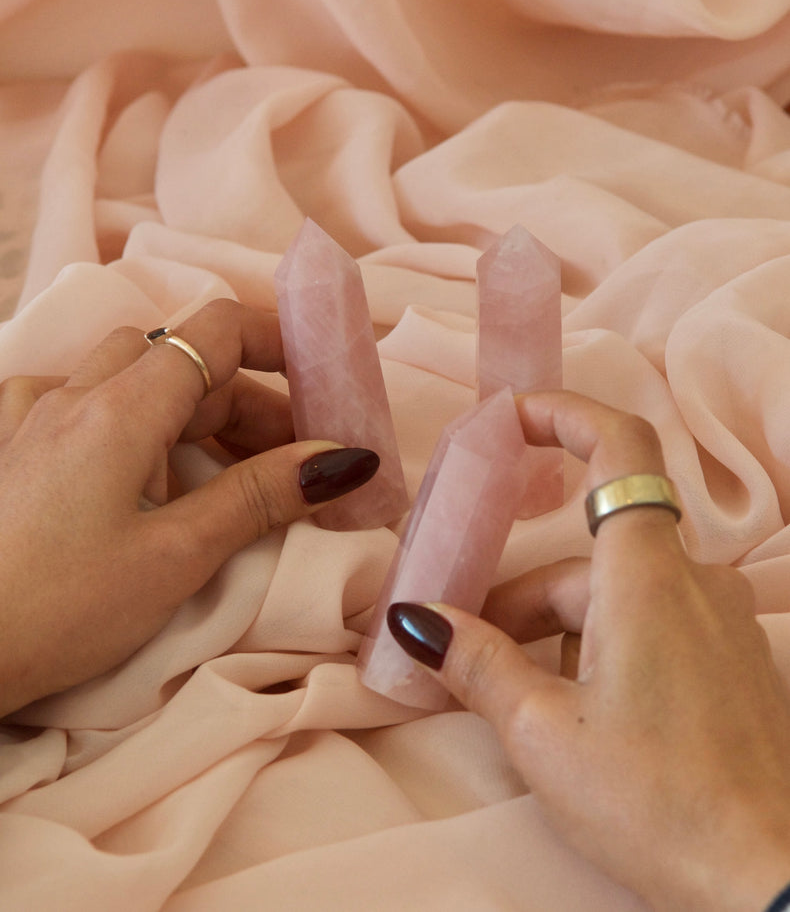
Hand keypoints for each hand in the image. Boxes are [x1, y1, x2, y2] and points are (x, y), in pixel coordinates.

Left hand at [0, 299, 377, 716]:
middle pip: (181, 361)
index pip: (215, 330)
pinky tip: (132, 463)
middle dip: (248, 400)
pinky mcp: (9, 450)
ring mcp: (32, 419)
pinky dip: (130, 420)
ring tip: (225, 470)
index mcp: (120, 409)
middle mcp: (73, 396)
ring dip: (191, 410)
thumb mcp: (175, 558)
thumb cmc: (57, 609)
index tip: (325, 379)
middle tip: (293, 461)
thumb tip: (341, 460)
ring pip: (130, 378)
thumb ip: (259, 498)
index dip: (279, 339)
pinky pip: (79, 402)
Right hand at [387, 391, 789, 911]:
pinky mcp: (728, 663)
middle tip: (459, 645)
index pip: (620, 447)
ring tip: (505, 692)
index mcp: (647, 577)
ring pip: (615, 596)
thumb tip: (417, 622)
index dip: (564, 413)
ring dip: (552, 629)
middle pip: (588, 553)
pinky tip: (568, 706)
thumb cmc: (656, 802)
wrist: (768, 885)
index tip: (511, 417)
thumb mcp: (545, 733)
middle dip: (518, 593)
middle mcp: (692, 583)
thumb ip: (478, 663)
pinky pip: (650, 625)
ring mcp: (718, 624)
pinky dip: (598, 645)